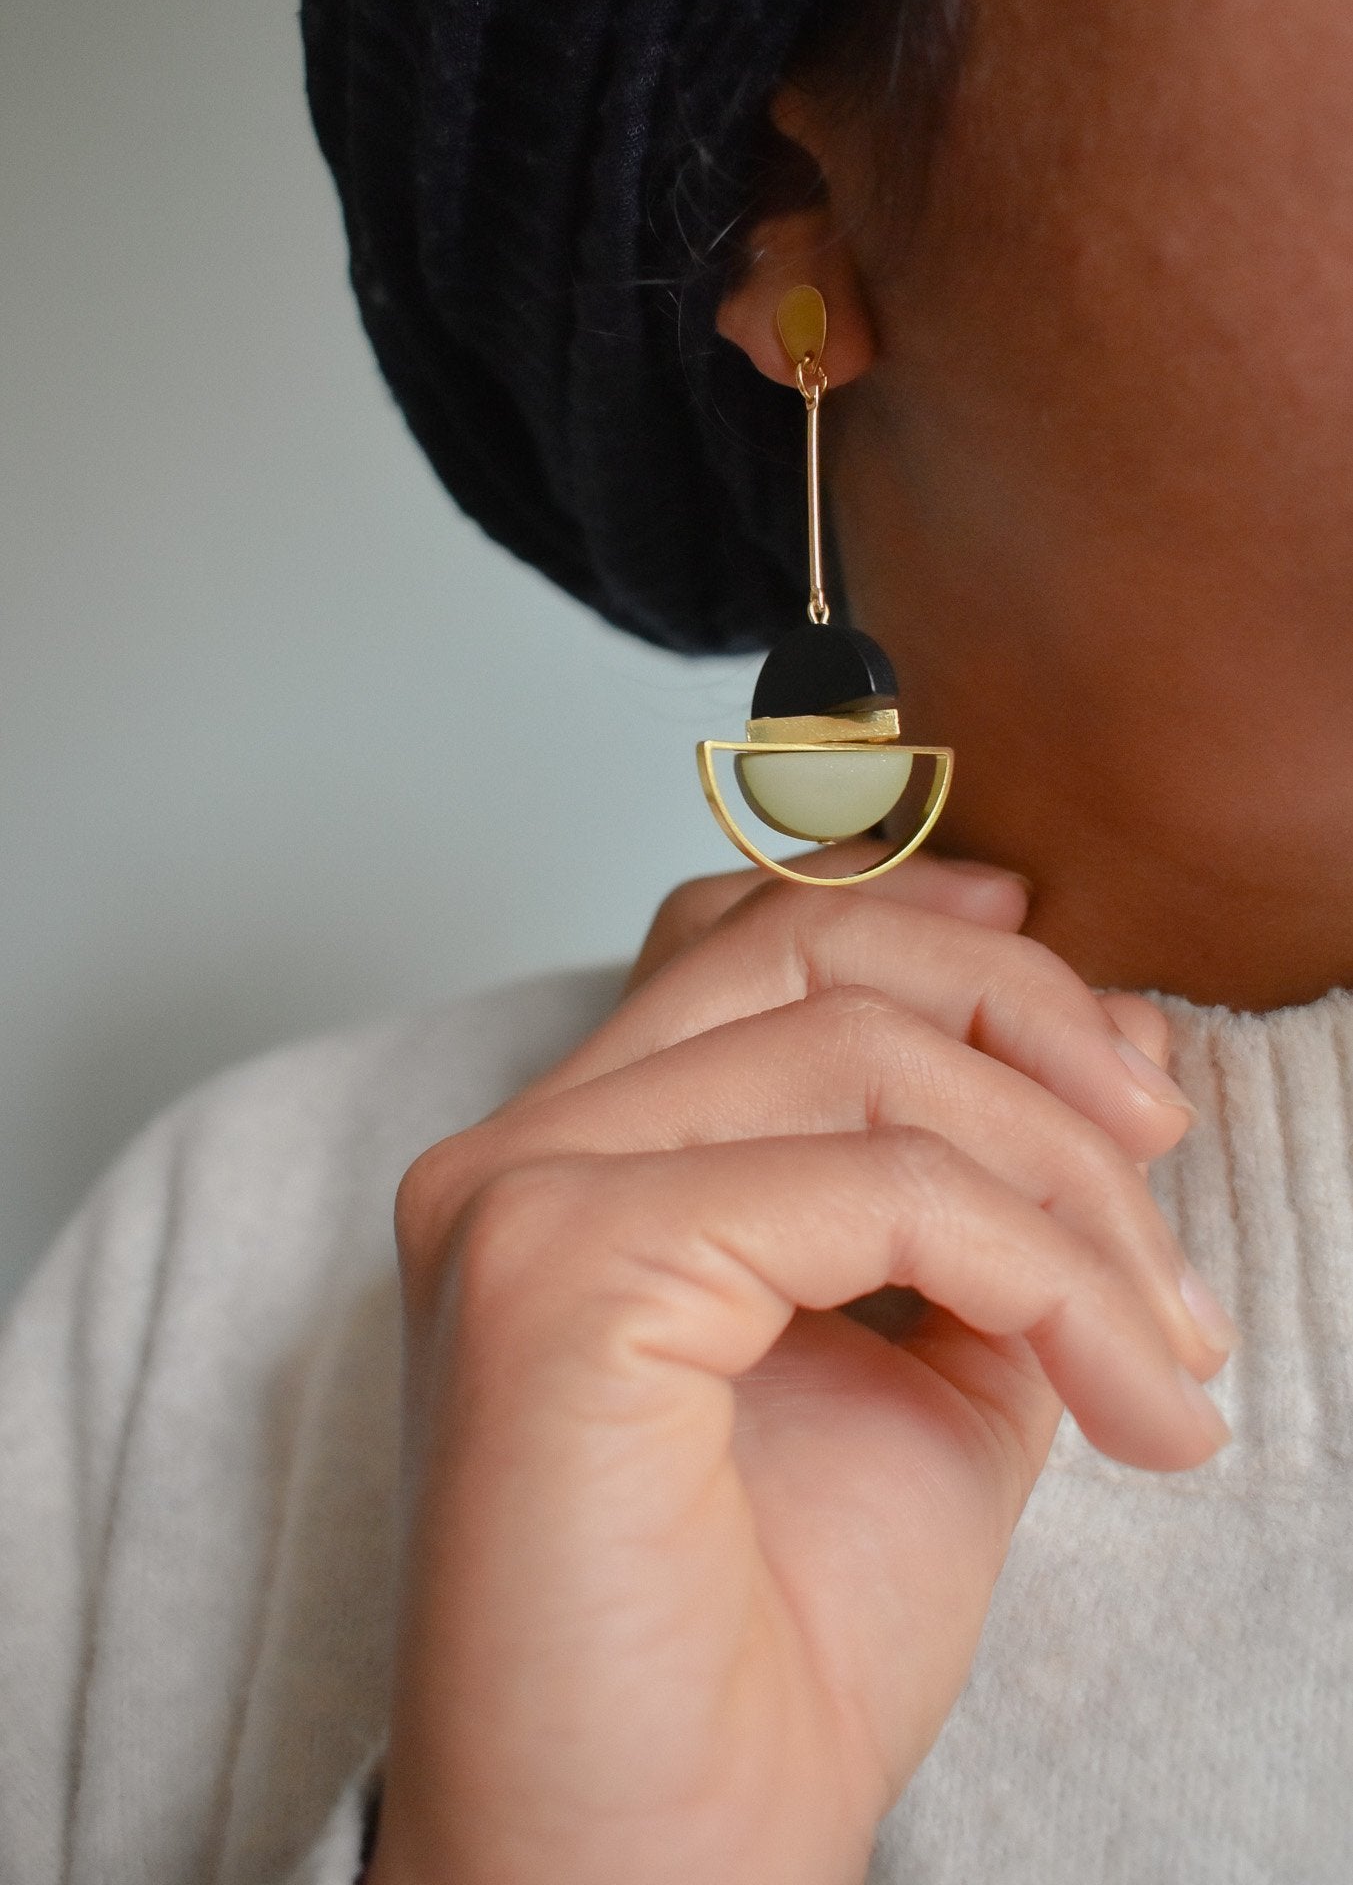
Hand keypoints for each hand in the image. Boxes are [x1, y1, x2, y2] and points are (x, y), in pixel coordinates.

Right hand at [368, 850, 1230, 1884]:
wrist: (658, 1872)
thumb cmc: (767, 1651)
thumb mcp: (922, 1371)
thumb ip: (982, 1205)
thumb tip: (1103, 1055)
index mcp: (572, 1162)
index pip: (744, 935)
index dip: (931, 928)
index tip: (1096, 1030)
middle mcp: (516, 1151)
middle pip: (803, 942)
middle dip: (1027, 1017)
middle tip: (1166, 1143)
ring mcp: (520, 1195)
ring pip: (861, 1049)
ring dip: (1072, 1182)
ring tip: (1170, 1342)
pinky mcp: (559, 1266)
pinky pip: (879, 1187)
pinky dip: (1045, 1271)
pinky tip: (1127, 1395)